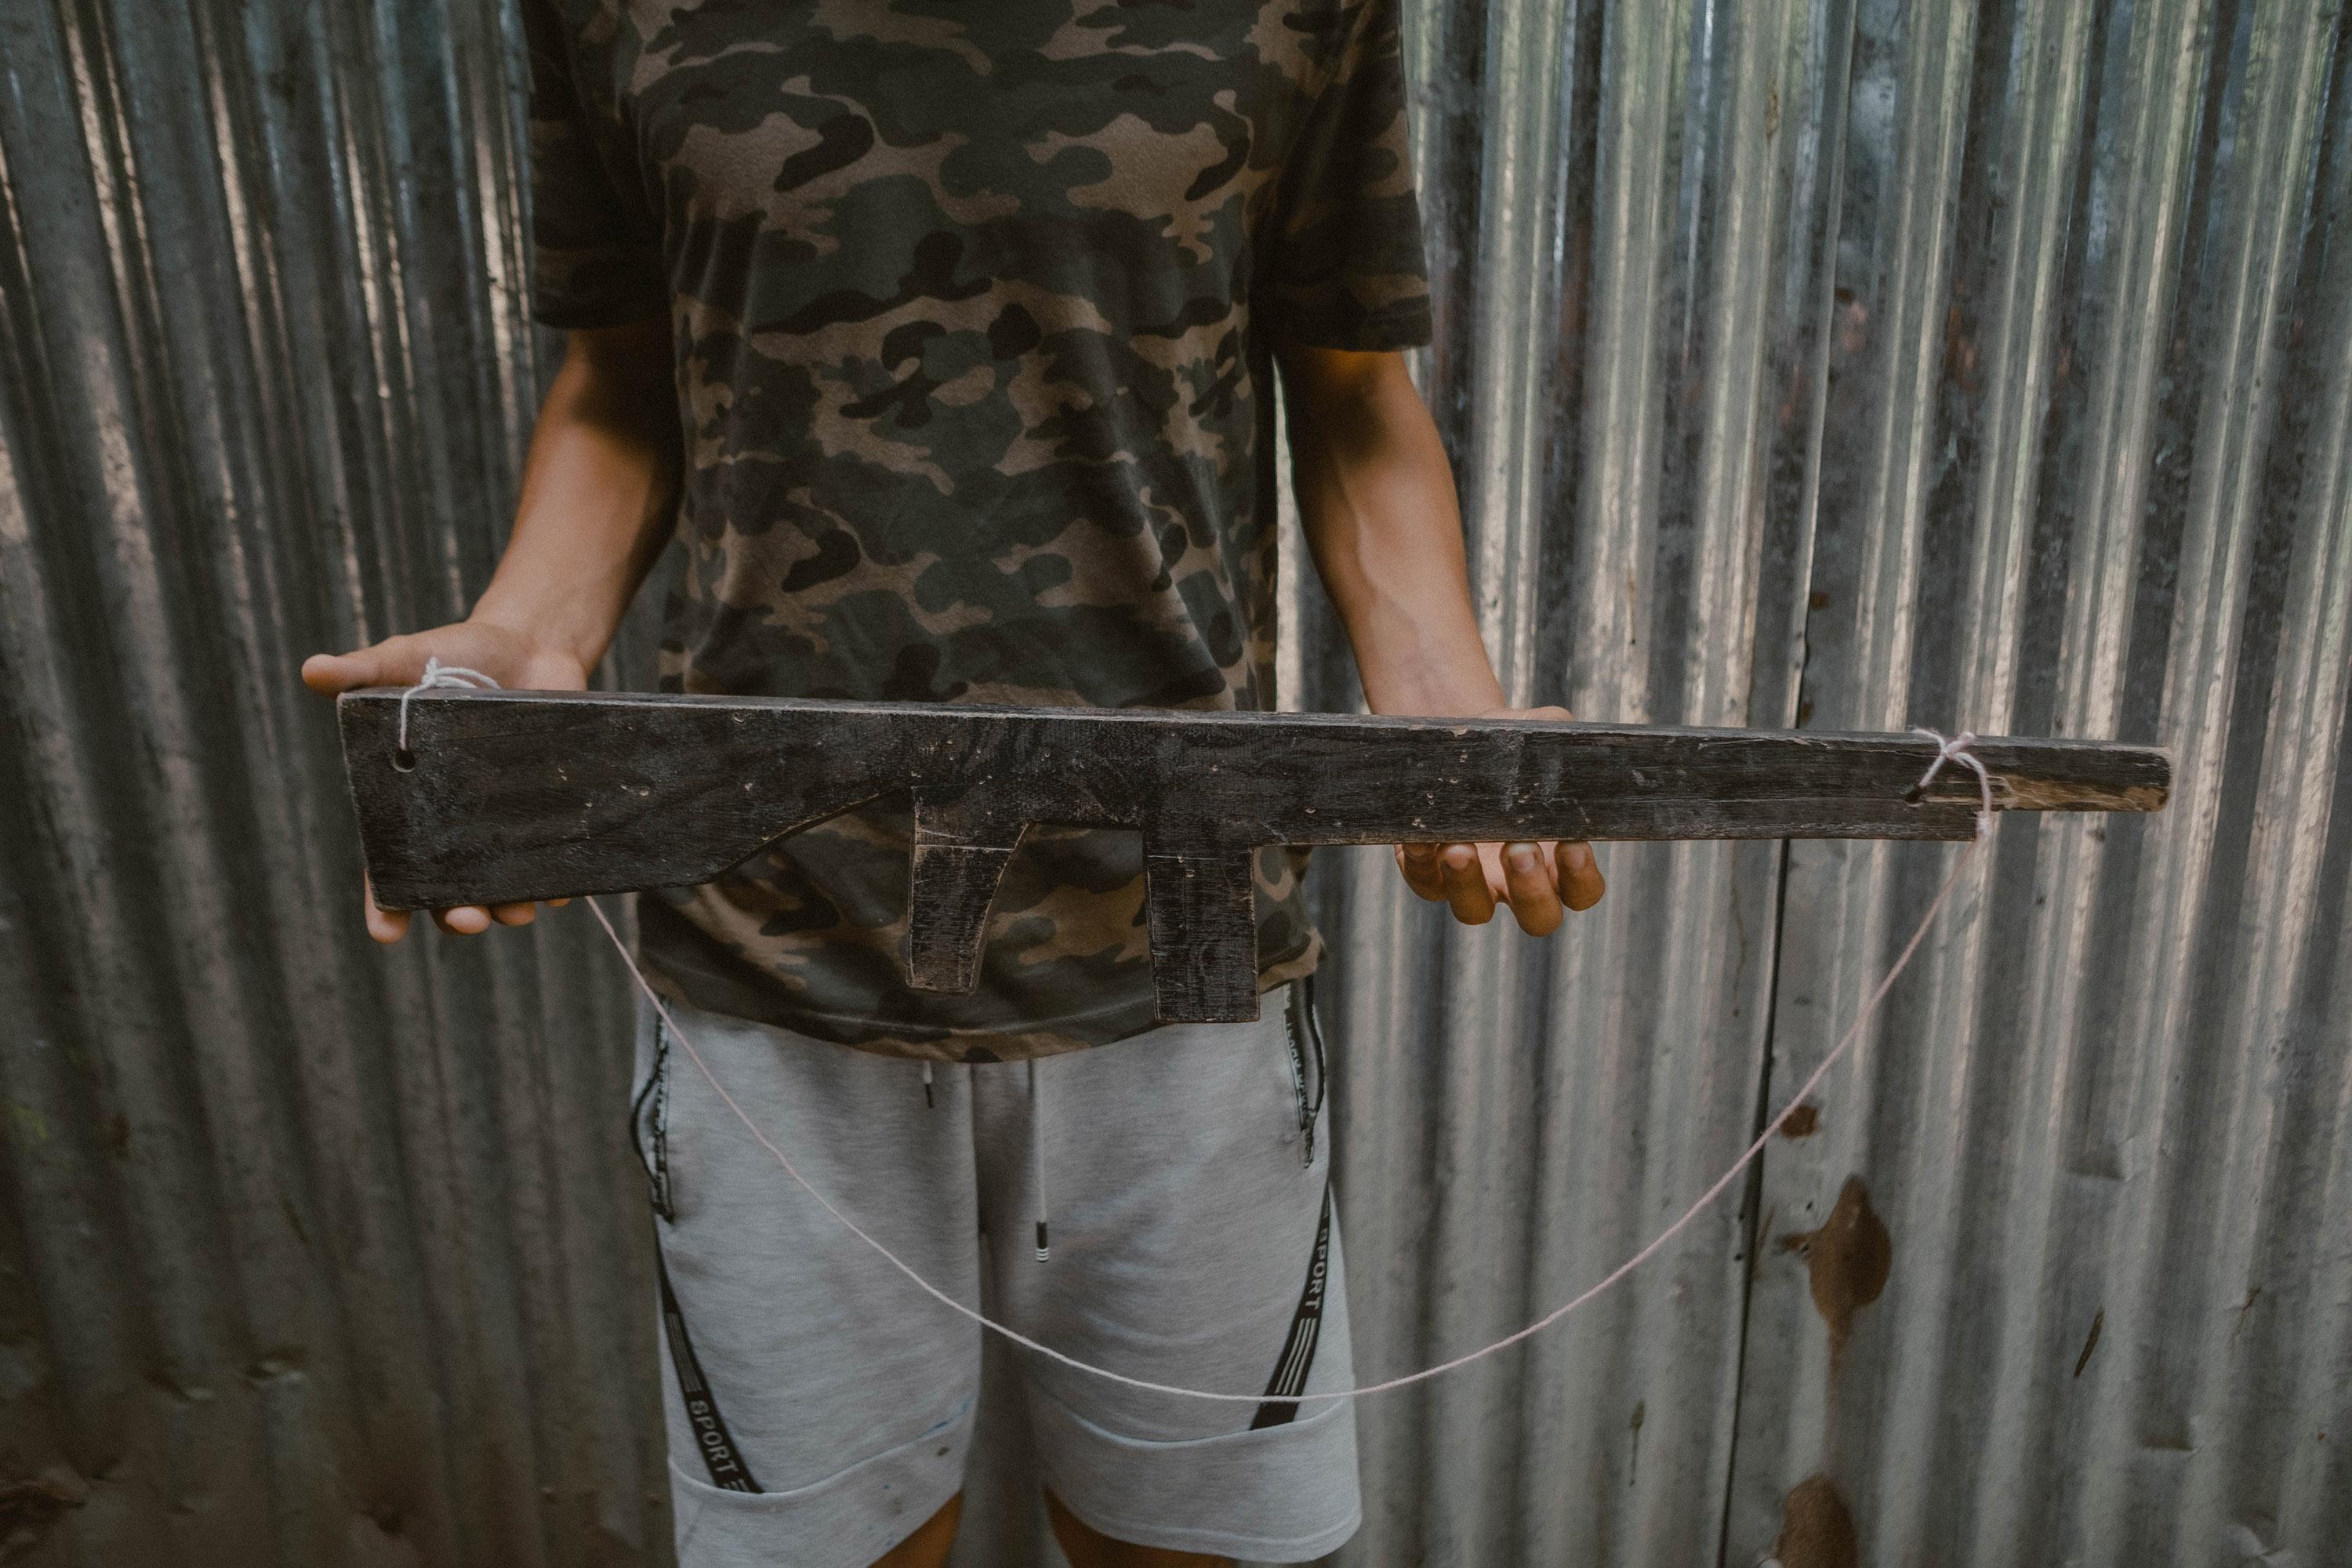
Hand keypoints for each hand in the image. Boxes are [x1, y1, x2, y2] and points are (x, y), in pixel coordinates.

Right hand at [302, 621, 589, 943]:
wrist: (531, 644)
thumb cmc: (456, 657)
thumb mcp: (408, 659)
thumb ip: (365, 670)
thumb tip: (312, 668)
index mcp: (410, 799)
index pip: (388, 864)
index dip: (384, 904)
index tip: (385, 933)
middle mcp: (455, 821)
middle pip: (448, 888)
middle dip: (455, 914)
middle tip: (467, 920)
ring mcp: (502, 820)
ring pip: (501, 884)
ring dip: (509, 907)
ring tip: (516, 912)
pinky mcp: (548, 810)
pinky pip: (552, 858)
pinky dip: (558, 880)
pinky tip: (562, 891)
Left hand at [1394, 705, 1605, 933]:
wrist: (1458, 739)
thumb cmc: (1511, 744)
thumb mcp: (1541, 733)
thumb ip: (1561, 740)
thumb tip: (1567, 745)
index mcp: (1558, 860)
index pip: (1582, 891)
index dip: (1582, 878)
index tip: (1573, 844)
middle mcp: (1518, 882)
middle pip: (1537, 917)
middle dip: (1530, 889)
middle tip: (1520, 849)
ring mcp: (1474, 883)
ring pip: (1475, 910)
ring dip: (1468, 883)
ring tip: (1460, 848)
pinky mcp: (1429, 874)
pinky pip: (1425, 881)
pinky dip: (1420, 862)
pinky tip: (1419, 835)